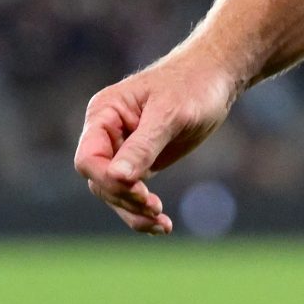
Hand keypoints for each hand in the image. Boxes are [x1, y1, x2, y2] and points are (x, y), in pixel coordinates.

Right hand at [73, 52, 242, 233]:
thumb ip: (143, 146)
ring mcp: (121, 149)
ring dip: (134, 211)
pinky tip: (163, 225)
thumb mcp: (169, 115)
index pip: (88, 159)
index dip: (108, 181)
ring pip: (114, 192)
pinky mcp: (140, 162)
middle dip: (125, 199)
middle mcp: (106, 132)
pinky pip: (132, 193)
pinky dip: (143, 211)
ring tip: (163, 223)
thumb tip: (116, 177)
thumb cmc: (192, 86)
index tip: (141, 191)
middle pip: (99, 181)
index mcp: (104, 113)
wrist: (215, 78)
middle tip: (157, 208)